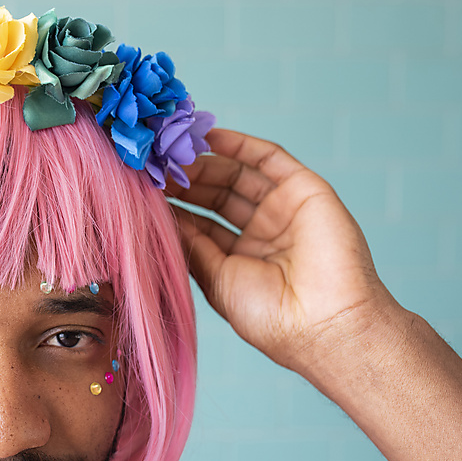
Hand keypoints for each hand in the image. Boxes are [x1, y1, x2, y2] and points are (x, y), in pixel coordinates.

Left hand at [167, 129, 396, 376]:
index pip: (200, 222)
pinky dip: (240, 144)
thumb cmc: (268, 316)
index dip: (174, 205)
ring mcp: (284, 210)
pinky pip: (270, 159)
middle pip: (216, 194)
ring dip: (204, 162)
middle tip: (152, 166)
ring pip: (238, 174)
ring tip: (171, 151)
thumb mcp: (215, 279)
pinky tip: (208, 137)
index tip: (139, 190)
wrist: (322, 323)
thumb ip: (190, 244)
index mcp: (240, 260)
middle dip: (185, 180)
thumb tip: (160, 218)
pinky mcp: (306, 190)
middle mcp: (262, 232)